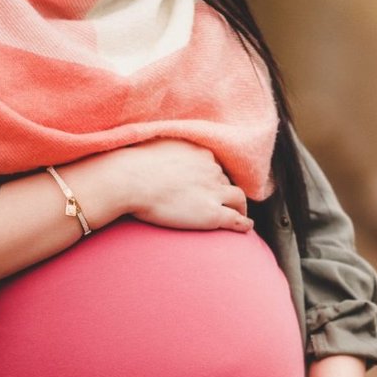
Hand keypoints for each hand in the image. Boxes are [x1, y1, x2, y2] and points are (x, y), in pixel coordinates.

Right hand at [110, 137, 252, 232]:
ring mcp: (213, 191)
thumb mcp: (154, 149)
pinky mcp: (211, 213)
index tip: (211, 183)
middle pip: (225, 180)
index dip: (213, 176)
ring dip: (240, 205)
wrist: (130, 180)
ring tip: (240, 214)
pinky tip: (246, 227)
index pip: (213, 165)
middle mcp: (211, 169)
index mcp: (199, 153)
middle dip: (224, 190)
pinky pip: (235, 219)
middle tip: (223, 201)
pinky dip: (244, 223)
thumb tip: (158, 156)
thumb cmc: (132, 166)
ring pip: (237, 198)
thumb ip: (166, 152)